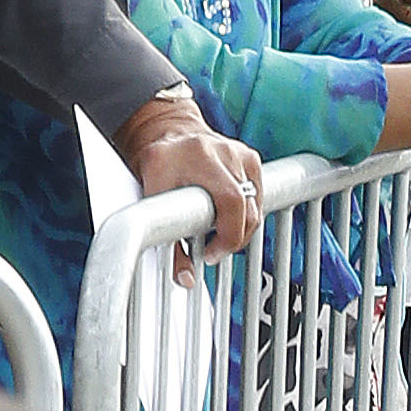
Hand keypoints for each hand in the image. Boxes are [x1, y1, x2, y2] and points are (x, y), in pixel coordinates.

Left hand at [113, 89, 261, 267]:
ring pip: (255, 206)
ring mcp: (239, 153)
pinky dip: (246, 211)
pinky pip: (258, 196)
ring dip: (240, 226)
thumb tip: (186, 280)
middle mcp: (223, 151)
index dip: (226, 236)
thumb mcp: (152, 194)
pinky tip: (226, 214)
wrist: (167, 131)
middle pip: (248, 210)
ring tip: (216, 231)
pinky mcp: (251, 158)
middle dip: (233, 238)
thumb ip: (168, 239)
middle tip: (213, 250)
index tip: (210, 254)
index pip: (231, 203)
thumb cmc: (159, 163)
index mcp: (197, 155)